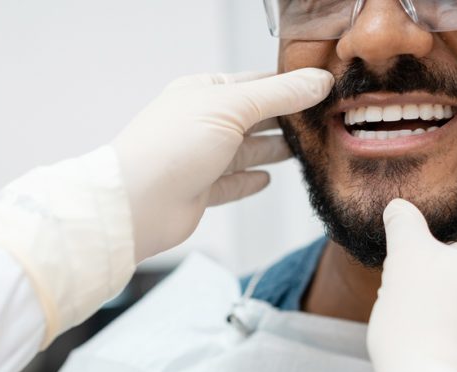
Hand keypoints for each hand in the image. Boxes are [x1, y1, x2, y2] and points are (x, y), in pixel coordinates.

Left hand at [112, 69, 333, 262]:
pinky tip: (267, 179)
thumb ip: (279, 95)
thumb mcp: (232, 107)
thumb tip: (318, 82)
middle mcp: (200, 123)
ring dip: (272, 150)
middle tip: (319, 121)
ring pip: (245, 151)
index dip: (286, 86)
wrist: (137, 203)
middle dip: (283, 119)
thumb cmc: (172, 146)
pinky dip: (249, 181)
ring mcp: (199, 158)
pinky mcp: (199, 191)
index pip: (253, 83)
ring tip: (303, 148)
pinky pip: (231, 184)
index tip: (319, 90)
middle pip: (251, 118)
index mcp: (202, 92)